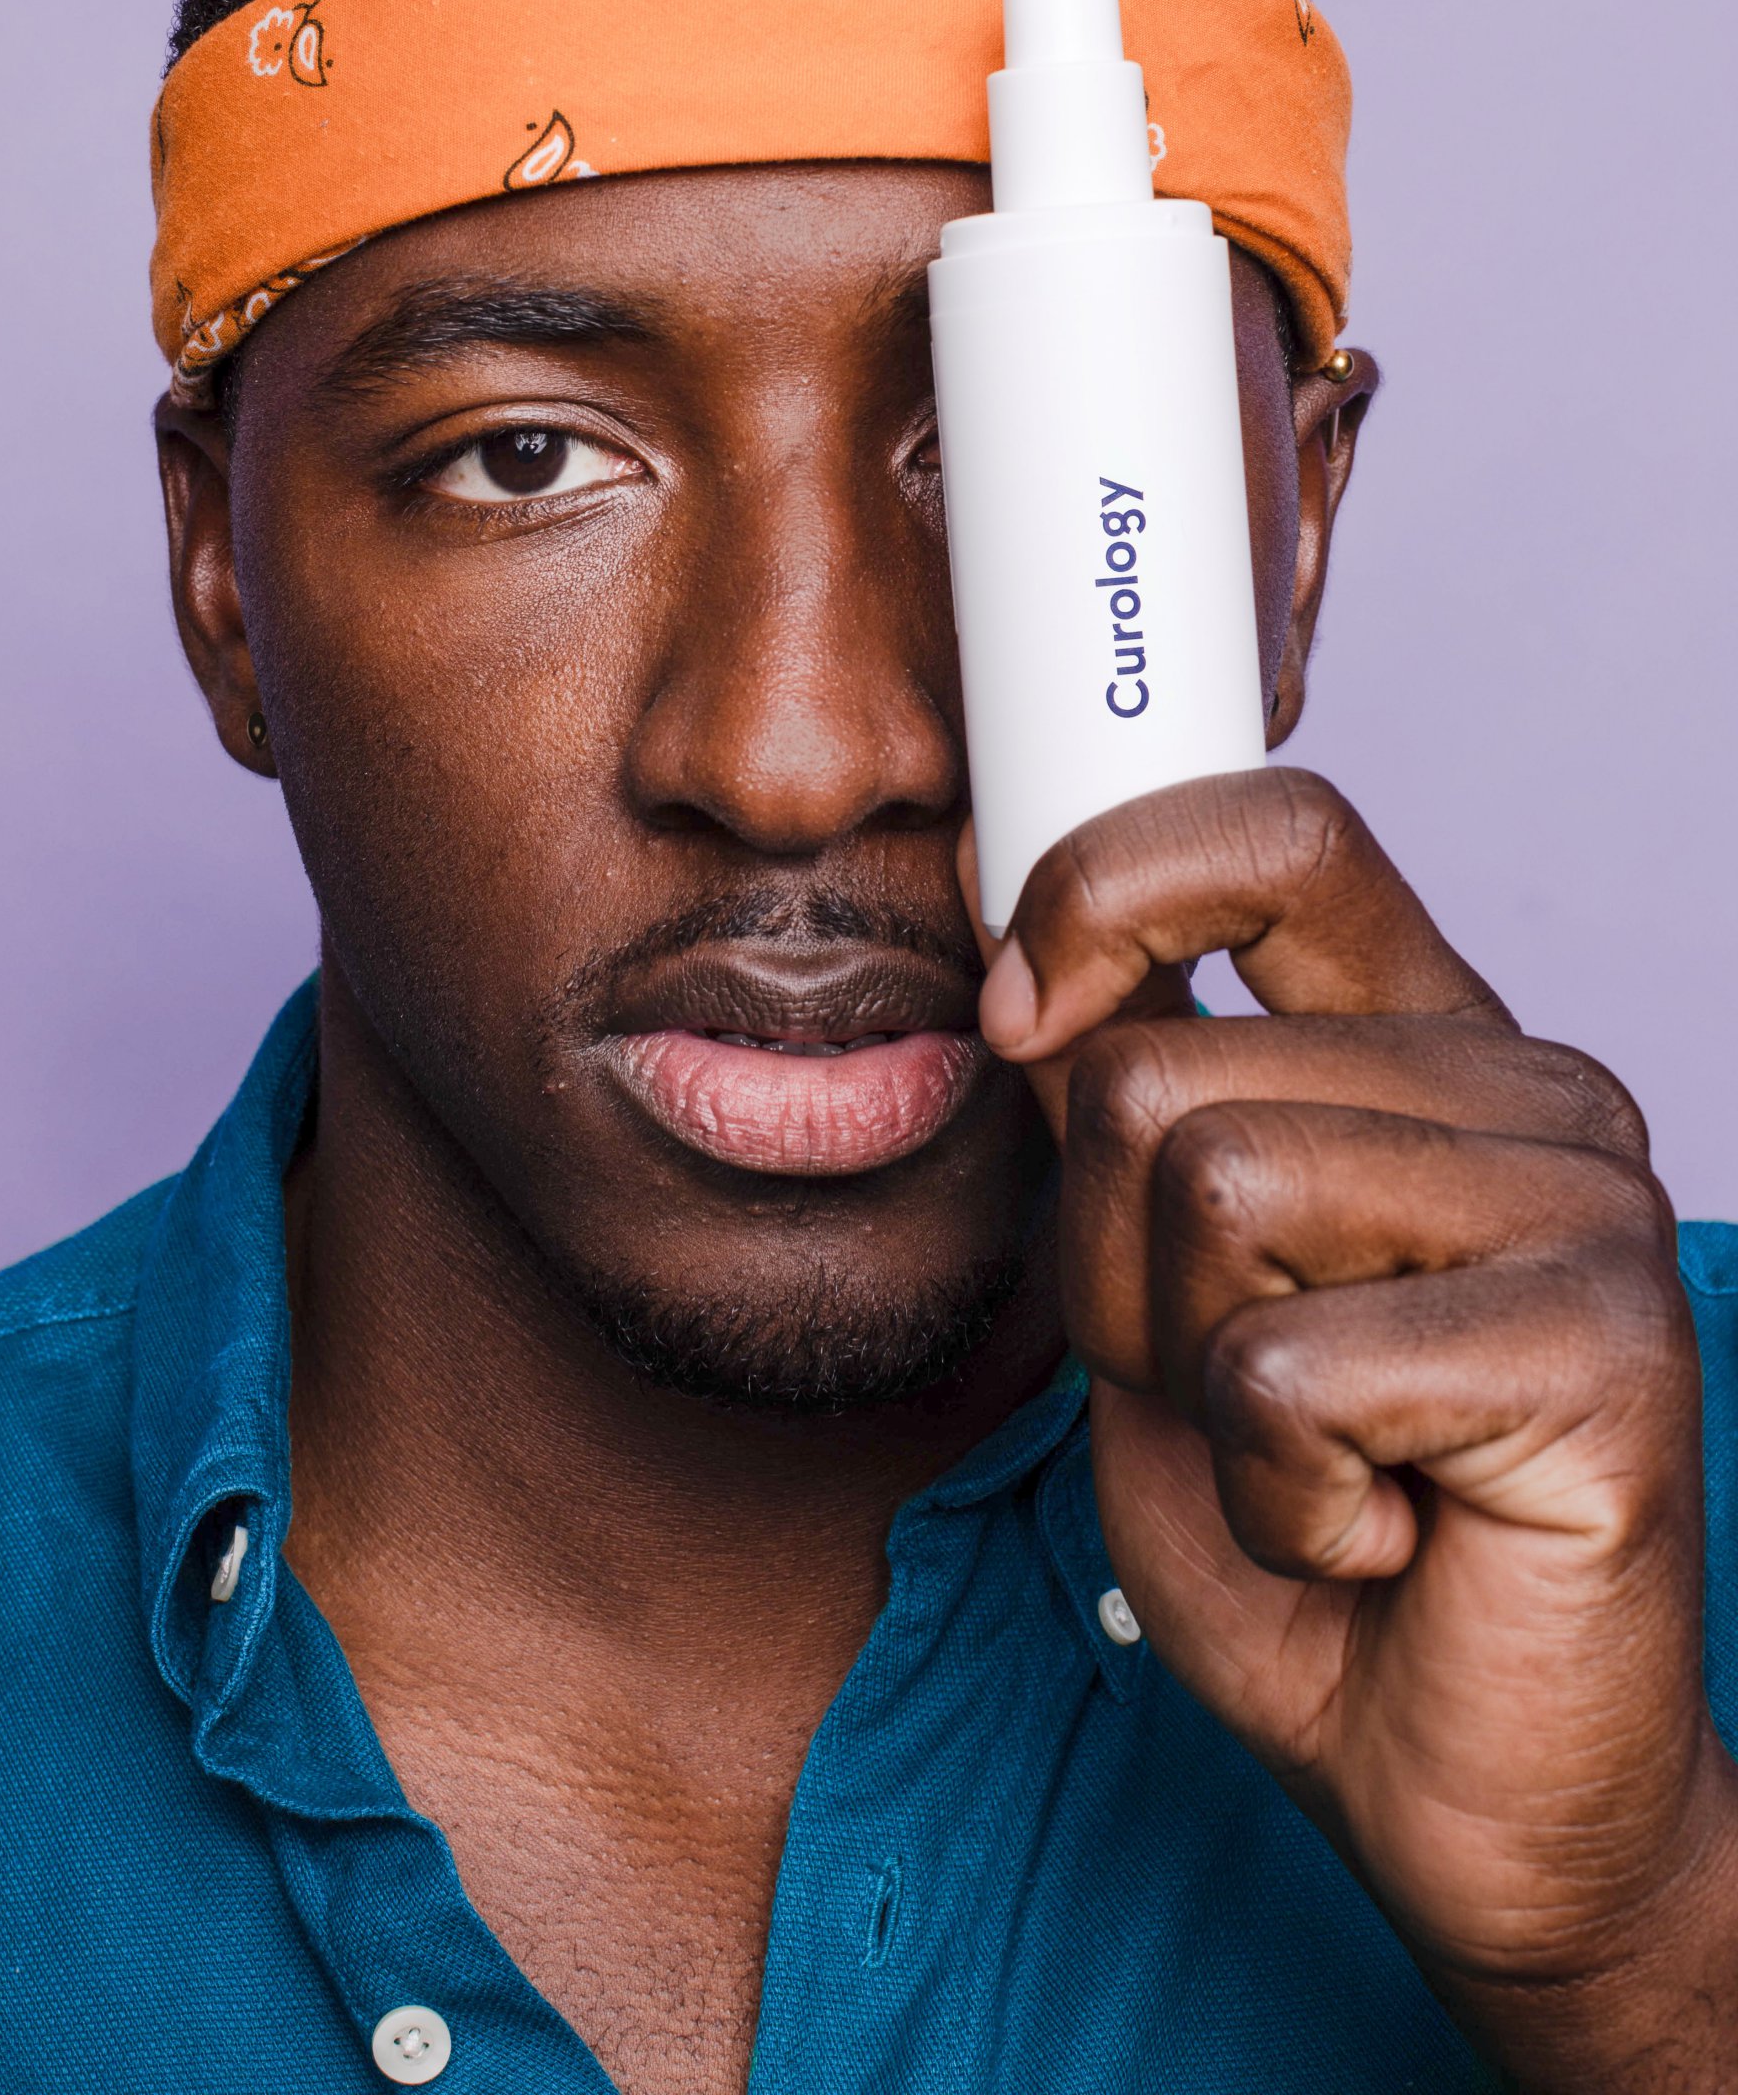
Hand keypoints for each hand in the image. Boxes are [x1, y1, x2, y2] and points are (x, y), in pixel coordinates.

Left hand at [974, 769, 1737, 2093]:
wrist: (1461, 1789)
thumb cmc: (1310, 1543)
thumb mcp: (1161, 1303)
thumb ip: (1122, 1130)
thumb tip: (1022, 971)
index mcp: (1427, 1051)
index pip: (1281, 834)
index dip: (1111, 883)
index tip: (1020, 1007)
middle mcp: (1528, 1093)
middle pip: (1161, 1072)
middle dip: (1115, 1275)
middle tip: (1240, 1398)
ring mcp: (1585, 1204)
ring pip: (1212, 1182)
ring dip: (1193, 1377)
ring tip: (1312, 1459)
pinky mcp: (1603, 1344)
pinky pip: (1284, 1366)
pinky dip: (1272, 1489)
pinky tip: (1372, 1532)